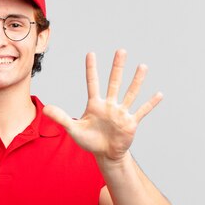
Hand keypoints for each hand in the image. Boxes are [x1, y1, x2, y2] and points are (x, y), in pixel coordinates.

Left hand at [43, 49, 162, 161]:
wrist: (105, 154)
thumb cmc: (89, 140)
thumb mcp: (74, 129)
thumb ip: (61, 118)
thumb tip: (45, 109)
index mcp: (95, 105)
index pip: (92, 83)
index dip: (91, 69)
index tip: (90, 53)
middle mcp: (109, 105)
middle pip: (114, 83)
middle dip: (117, 67)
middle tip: (121, 50)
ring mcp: (121, 113)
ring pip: (130, 93)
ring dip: (136, 81)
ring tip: (142, 66)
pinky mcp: (130, 123)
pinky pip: (142, 111)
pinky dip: (150, 104)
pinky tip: (159, 94)